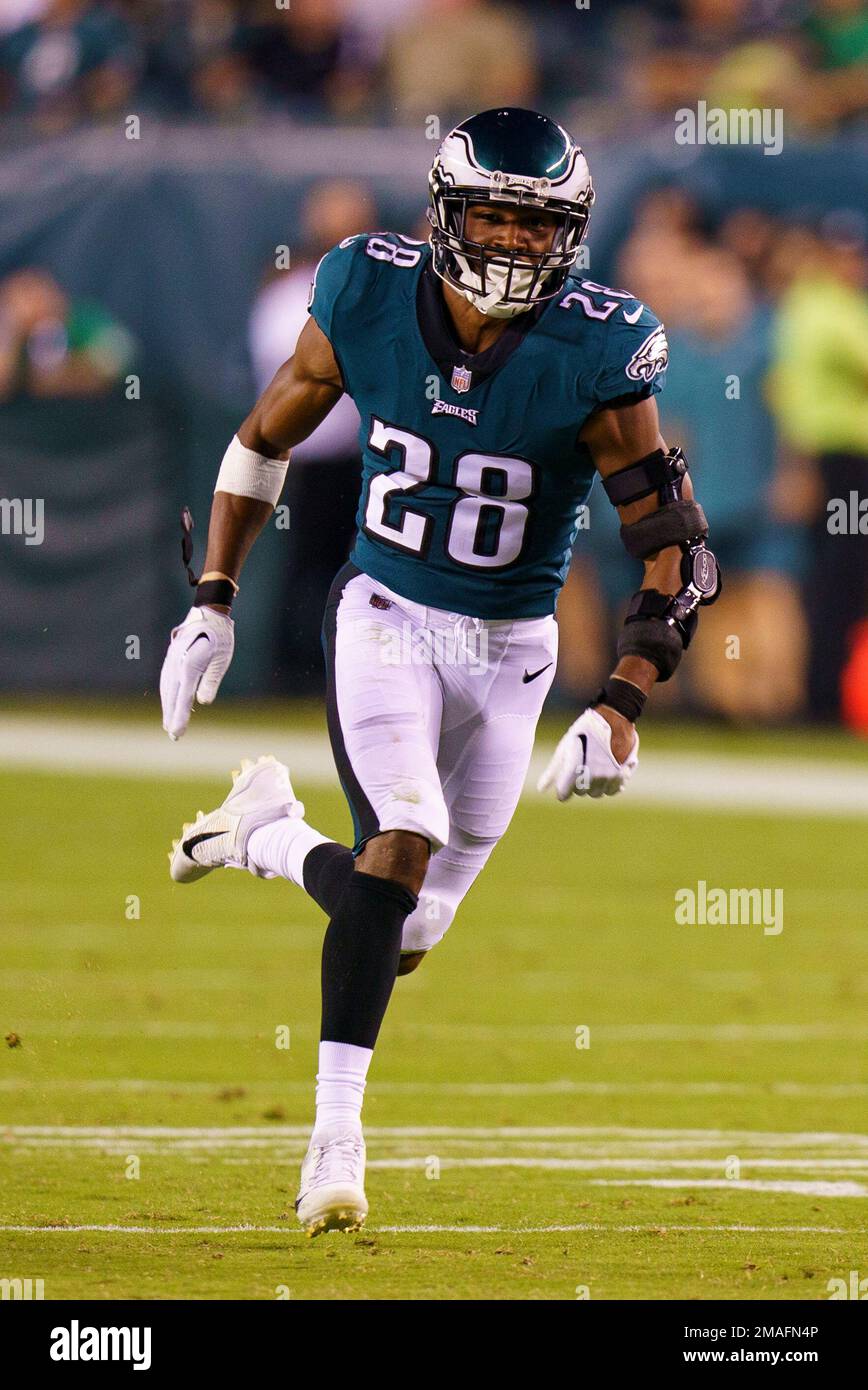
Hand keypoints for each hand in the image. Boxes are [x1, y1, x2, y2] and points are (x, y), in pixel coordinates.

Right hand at [160, 605, 234, 740]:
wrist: (208, 613)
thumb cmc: (220, 636)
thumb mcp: (221, 657)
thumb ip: (211, 679)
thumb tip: (203, 702)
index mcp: (190, 664)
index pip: (184, 696)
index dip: (180, 716)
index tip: (177, 732)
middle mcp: (176, 664)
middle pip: (172, 695)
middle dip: (172, 716)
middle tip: (174, 736)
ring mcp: (171, 660)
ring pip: (167, 688)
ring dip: (168, 707)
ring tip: (169, 725)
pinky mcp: (171, 658)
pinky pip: (167, 680)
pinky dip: (167, 695)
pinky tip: (169, 703)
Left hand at [537, 706, 638, 800]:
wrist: (614, 718)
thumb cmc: (584, 732)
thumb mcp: (565, 748)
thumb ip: (553, 771)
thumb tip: (541, 789)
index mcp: (574, 770)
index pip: (564, 794)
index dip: (563, 789)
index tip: (564, 783)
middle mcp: (592, 776)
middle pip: (581, 792)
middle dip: (579, 783)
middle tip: (581, 766)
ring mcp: (608, 777)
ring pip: (597, 793)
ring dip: (594, 785)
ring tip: (594, 766)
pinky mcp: (622, 774)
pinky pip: (613, 790)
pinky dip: (609, 785)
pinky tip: (607, 771)